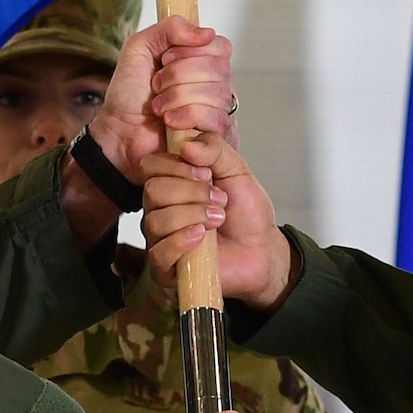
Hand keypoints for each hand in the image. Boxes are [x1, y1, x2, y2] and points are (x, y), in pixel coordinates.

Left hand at [90, 16, 237, 180]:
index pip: (220, 46)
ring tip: (159, 107)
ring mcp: (218, 110)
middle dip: (177, 76)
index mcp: (203, 60)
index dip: (190, 52)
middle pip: (218, 68)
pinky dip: (186, 117)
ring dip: (177, 98)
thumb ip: (170, 28)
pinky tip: (170, 122)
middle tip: (156, 85)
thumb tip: (206, 33)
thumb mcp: (140, 47)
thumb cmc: (129, 92)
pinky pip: (216, 119)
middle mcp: (216, 83)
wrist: (118, 130)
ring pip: (216, 93)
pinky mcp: (216, 136)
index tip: (164, 60)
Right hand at [140, 134, 295, 309]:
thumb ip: (215, 149)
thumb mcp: (237, 170)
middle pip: (152, 191)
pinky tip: (202, 237)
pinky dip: (182, 241)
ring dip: (193, 216)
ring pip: (155, 220)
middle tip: (220, 199)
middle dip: (191, 192)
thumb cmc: (246, 212)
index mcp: (172, 182)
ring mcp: (161, 238)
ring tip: (218, 219)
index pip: (150, 165)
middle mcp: (161, 208)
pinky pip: (158, 252)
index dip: (176, 166)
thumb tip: (187, 145)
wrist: (262, 248)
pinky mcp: (166, 267)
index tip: (206, 173)